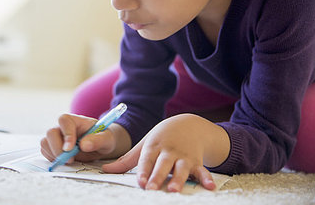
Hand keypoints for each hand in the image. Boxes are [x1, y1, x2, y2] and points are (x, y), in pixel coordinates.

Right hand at [40, 113, 130, 163]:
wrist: (100, 145)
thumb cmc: (103, 138)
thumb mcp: (106, 139)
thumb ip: (97, 140)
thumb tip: (84, 145)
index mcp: (74, 120)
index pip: (64, 121)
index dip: (66, 134)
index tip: (70, 149)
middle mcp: (62, 126)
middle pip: (51, 132)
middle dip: (57, 148)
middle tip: (70, 160)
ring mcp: (56, 136)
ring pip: (45, 142)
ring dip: (54, 154)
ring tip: (70, 161)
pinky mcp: (52, 146)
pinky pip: (45, 151)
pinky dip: (52, 158)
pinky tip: (65, 161)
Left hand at [101, 113, 229, 191]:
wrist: (189, 124)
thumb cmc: (162, 137)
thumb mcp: (145, 144)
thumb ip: (126, 160)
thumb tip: (105, 169)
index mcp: (154, 146)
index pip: (147, 159)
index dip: (143, 170)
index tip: (140, 182)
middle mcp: (169, 151)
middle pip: (162, 165)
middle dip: (157, 177)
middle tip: (151, 189)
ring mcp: (184, 156)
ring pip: (181, 169)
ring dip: (178, 179)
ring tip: (174, 190)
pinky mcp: (197, 161)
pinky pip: (203, 171)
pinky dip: (207, 178)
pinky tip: (209, 187)